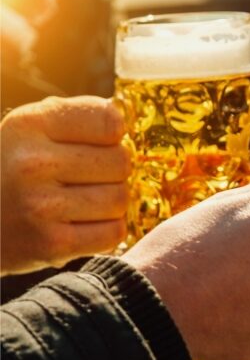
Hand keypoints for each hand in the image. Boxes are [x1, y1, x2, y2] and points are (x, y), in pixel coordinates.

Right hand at [1, 96, 130, 274]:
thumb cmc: (16, 169)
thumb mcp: (32, 129)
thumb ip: (79, 116)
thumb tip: (124, 115)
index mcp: (29, 124)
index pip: (109, 121)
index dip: (112, 136)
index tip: (96, 145)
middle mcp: (32, 162)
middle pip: (121, 162)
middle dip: (112, 173)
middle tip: (86, 179)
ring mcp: (41, 205)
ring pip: (120, 199)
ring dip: (110, 204)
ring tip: (80, 203)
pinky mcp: (52, 243)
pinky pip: (113, 233)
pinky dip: (105, 231)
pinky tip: (80, 225)